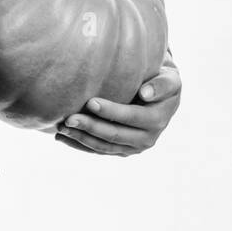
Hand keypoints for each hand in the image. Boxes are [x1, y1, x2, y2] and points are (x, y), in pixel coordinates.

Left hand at [54, 52, 181, 155]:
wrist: (161, 97)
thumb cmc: (162, 82)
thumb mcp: (170, 79)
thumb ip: (161, 84)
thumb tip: (146, 93)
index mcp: (158, 120)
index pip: (131, 117)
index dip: (111, 111)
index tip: (90, 102)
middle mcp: (147, 139)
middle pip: (114, 135)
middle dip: (90, 127)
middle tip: (68, 119)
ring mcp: (133, 148)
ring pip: (103, 146)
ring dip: (81, 138)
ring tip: (61, 128)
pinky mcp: (121, 150)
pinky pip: (98, 150)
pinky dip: (79, 145)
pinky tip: (61, 137)